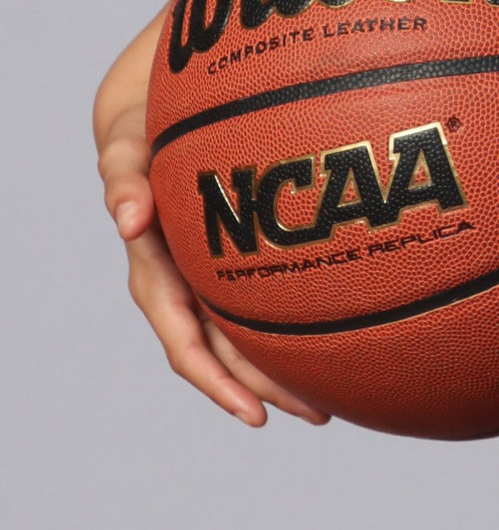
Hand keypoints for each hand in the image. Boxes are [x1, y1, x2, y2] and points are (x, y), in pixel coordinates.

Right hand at [96, 23, 328, 428]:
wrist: (157, 114)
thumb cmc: (141, 131)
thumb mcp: (125, 146)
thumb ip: (122, 175)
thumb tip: (128, 217)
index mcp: (157, 273)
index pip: (186, 342)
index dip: (216, 382)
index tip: (253, 415)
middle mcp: (186, 284)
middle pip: (228, 353)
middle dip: (267, 390)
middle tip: (319, 415)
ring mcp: (213, 274)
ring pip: (250, 335)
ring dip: (285, 369)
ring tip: (335, 398)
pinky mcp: (238, 256)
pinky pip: (266, 300)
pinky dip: (296, 322)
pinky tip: (344, 332)